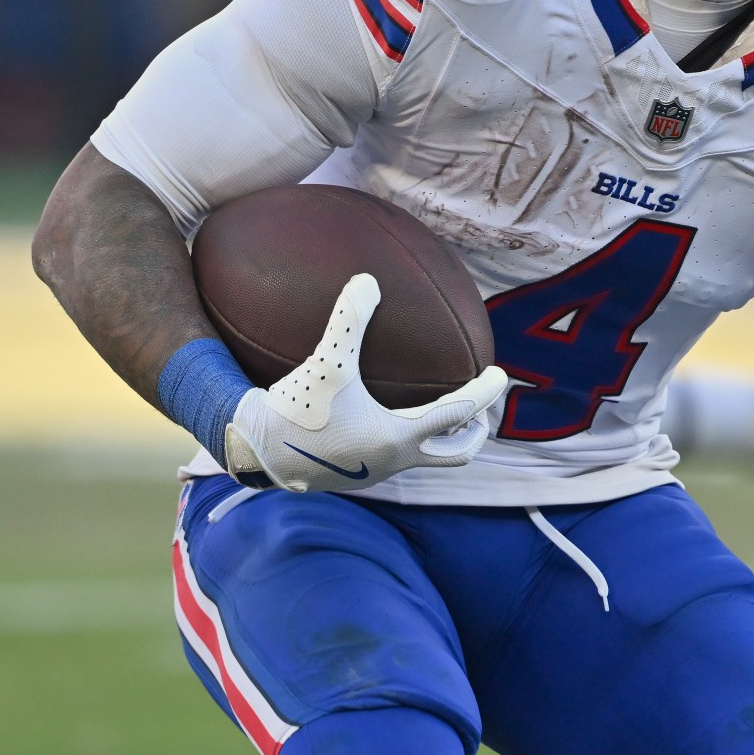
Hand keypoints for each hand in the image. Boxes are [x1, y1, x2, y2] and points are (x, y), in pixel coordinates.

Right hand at [222, 274, 508, 492]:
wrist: (254, 451)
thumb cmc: (295, 408)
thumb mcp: (325, 362)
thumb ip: (349, 320)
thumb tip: (368, 279)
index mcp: (399, 436)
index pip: (458, 413)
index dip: (485, 392)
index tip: (499, 374)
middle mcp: (394, 461)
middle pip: (456, 455)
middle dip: (475, 431)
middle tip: (482, 408)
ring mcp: (376, 473)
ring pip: (424, 459)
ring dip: (440, 437)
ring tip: (442, 410)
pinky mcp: (356, 476)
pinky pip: (395, 457)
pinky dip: (407, 439)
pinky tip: (387, 416)